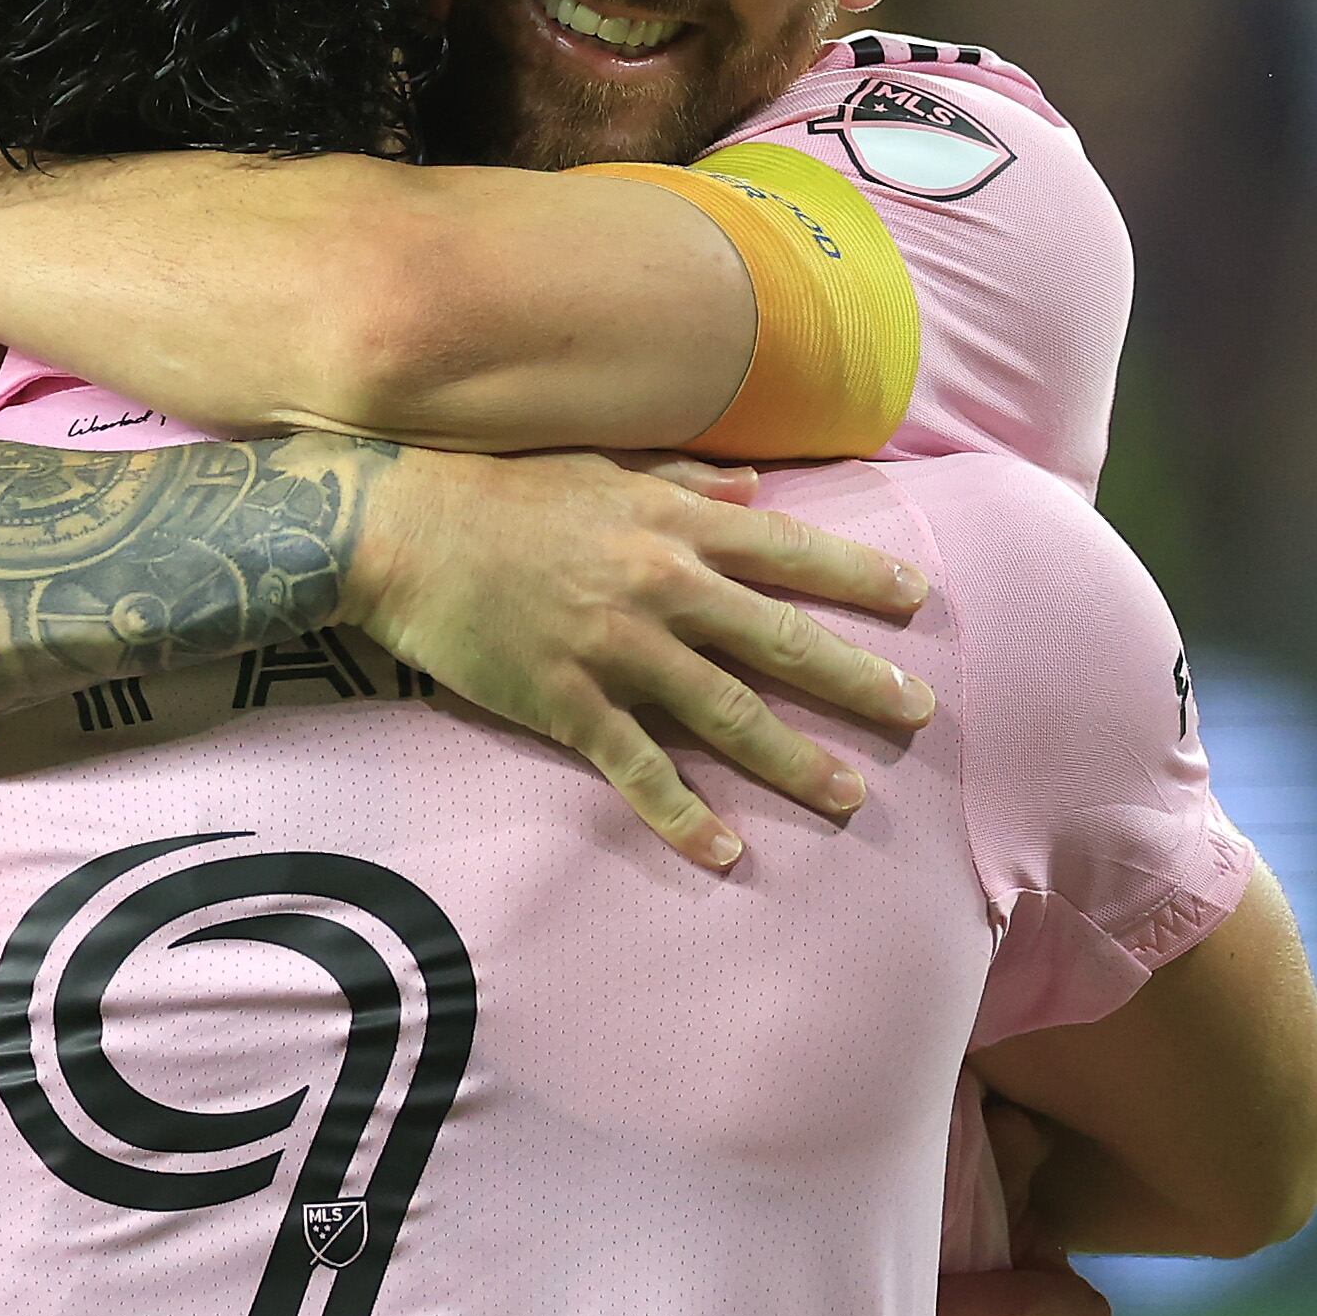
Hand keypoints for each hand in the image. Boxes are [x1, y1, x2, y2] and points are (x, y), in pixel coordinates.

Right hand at [344, 442, 932, 865]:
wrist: (398, 525)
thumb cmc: (498, 488)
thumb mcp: (603, 465)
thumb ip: (686, 480)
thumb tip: (760, 488)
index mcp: (673, 525)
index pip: (790, 552)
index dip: (857, 578)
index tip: (917, 601)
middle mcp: (660, 586)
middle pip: (779, 640)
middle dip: (856, 679)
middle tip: (919, 712)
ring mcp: (615, 649)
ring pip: (725, 712)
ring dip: (793, 760)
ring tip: (850, 797)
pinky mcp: (566, 702)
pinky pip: (637, 769)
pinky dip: (683, 815)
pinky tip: (727, 850)